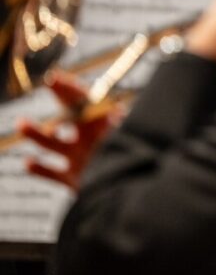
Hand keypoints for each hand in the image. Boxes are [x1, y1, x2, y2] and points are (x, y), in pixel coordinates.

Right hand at [18, 71, 121, 190]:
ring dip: (38, 134)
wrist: (132, 195)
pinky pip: (54, 173)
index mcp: (107, 127)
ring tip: (21, 124)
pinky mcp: (76, 180)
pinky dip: (40, 169)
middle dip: (61, 98)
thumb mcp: (126, 140)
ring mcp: (83, 160)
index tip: (54, 78)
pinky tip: (28, 163)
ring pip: (56, 144)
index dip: (72, 89)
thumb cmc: (135, 163)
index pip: (88, 103)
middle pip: (72, 115)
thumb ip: (116, 130)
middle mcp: (93, 140)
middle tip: (48, 84)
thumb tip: (113, 112)